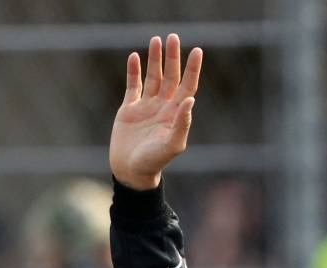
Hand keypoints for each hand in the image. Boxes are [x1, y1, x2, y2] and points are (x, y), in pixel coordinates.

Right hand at [109, 34, 202, 189]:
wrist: (131, 171)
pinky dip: (133, 71)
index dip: (192, 69)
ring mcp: (147, 107)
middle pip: (171, 77)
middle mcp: (163, 108)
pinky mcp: (129, 110)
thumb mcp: (172, 144)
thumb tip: (190, 100)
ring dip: (154, 59)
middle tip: (173, 37)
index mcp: (176, 114)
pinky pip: (133, 86)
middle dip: (172, 58)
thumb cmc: (154, 161)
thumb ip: (182, 123)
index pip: (187, 86)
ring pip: (153, 77)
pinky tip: (134, 57)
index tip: (197, 51)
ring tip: (155, 40)